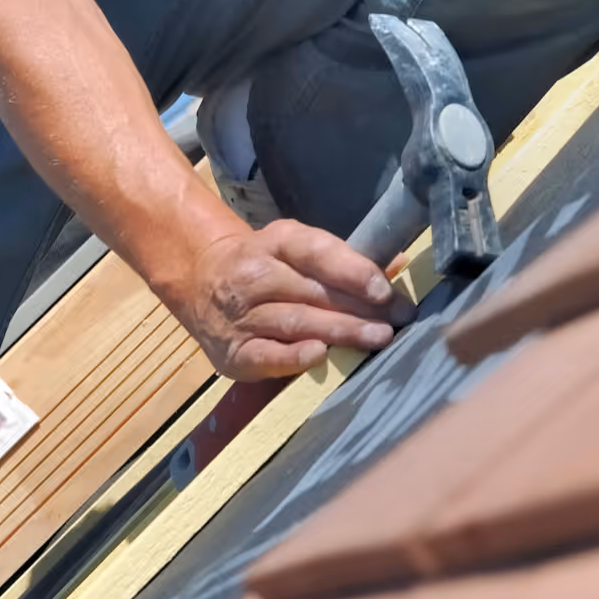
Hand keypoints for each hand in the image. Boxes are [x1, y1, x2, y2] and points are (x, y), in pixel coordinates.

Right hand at [175, 219, 413, 380]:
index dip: (352, 270)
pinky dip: (293, 356)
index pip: (316, 252)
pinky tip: (321, 355)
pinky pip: (266, 355)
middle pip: (313, 291)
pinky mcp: (233, 350)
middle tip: (399, 321)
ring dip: (340, 331)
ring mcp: (241, 314)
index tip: (385, 290)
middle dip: (361, 308)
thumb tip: (398, 264)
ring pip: (296, 321)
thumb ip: (343, 259)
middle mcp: (254, 274)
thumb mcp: (296, 249)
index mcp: (276, 242)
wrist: (199, 282)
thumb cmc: (266, 267)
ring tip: (379, 338)